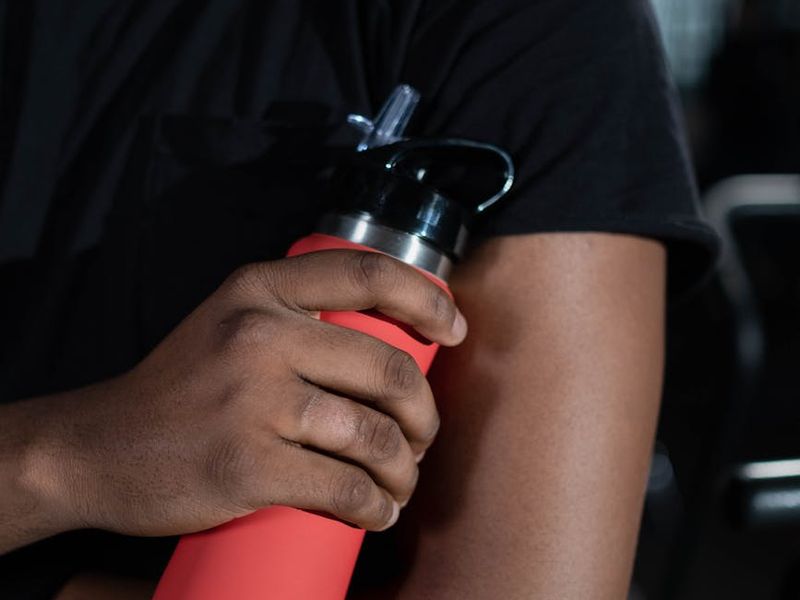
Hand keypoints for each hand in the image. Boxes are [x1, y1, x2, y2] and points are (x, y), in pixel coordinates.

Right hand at [34, 251, 466, 536]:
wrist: (98, 448)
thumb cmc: (180, 387)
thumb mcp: (230, 322)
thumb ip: (296, 316)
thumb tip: (390, 338)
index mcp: (259, 289)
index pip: (367, 274)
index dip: (427, 299)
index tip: (454, 328)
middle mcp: (258, 334)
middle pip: (388, 370)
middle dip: (424, 415)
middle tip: (420, 438)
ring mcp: (253, 401)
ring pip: (374, 436)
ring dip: (405, 470)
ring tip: (400, 483)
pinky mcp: (247, 466)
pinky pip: (345, 488)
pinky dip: (375, 507)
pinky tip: (376, 512)